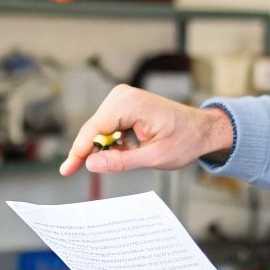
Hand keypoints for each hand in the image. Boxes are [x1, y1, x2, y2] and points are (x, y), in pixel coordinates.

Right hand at [58, 84, 234, 176]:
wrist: (202, 129)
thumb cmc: (185, 140)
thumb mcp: (154, 157)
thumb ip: (121, 161)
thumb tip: (91, 164)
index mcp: (131, 104)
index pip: (94, 129)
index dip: (79, 151)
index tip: (67, 170)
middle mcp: (123, 96)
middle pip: (93, 129)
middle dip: (91, 152)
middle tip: (88, 173)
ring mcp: (122, 98)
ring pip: (98, 129)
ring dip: (106, 148)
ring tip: (132, 156)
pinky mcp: (124, 104)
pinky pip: (107, 126)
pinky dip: (113, 142)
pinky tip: (130, 149)